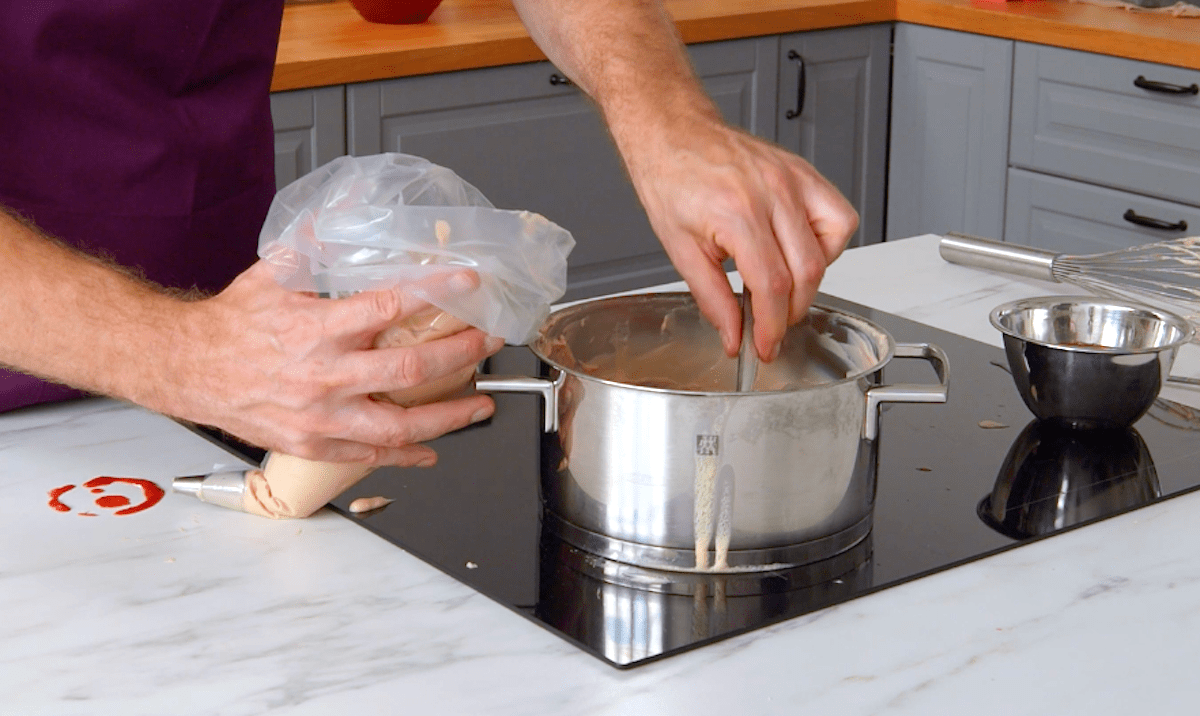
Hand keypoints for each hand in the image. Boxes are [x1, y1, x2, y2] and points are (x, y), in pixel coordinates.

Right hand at [169, 261, 502, 465]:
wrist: (186, 368)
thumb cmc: (231, 324)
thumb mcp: (271, 274)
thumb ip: (315, 246)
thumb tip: (349, 209)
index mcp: (316, 328)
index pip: (390, 307)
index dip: (435, 292)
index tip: (467, 282)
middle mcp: (323, 375)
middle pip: (409, 370)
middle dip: (460, 354)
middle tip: (489, 342)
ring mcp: (319, 416)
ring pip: (398, 425)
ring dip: (449, 417)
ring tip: (481, 405)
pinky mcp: (312, 443)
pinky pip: (368, 456)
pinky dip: (405, 455)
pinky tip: (432, 449)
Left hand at [624, 117, 857, 361]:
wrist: (674, 135)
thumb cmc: (672, 181)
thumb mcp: (681, 250)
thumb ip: (712, 299)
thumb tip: (734, 335)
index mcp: (737, 212)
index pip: (771, 285)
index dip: (771, 326)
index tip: (765, 346)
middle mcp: (771, 192)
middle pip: (805, 272)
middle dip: (790, 312)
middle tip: (770, 325)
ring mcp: (793, 179)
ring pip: (829, 247)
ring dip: (811, 280)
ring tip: (781, 283)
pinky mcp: (804, 172)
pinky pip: (838, 216)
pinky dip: (828, 244)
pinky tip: (798, 250)